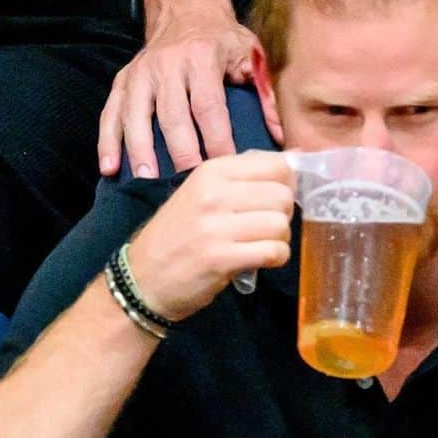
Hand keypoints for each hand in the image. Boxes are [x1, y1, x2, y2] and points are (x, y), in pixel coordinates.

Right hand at [98, 5, 256, 176]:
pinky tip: (109, 169)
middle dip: (180, 152)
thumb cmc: (221, 39)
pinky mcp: (122, 81)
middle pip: (172, 116)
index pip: (209, 106)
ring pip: (136, 117)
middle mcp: (166, 64)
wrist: (185, 8)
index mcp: (201, 57)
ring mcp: (140, 73)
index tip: (226, 168)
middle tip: (188, 184)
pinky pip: (110, 114)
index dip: (217, 139)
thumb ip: (265, 95)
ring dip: (140, 151)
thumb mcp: (249, 55)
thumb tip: (280, 139)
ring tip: (146, 180)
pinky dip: (108, 142)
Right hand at [126, 149, 293, 318]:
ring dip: (279, 239)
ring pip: (280, 224)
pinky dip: (275, 258)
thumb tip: (295, 159)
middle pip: (282, 195)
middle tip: (264, 228)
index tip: (272, 201)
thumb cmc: (176, 236)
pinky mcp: (221, 258)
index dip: (286, 184)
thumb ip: (243, 176)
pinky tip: (259, 261)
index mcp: (210, 171)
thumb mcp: (200, 193)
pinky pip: (274, 251)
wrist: (142, 279)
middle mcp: (213, 193)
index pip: (276, 164)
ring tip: (260, 246)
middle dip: (283, 215)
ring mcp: (216, 226)